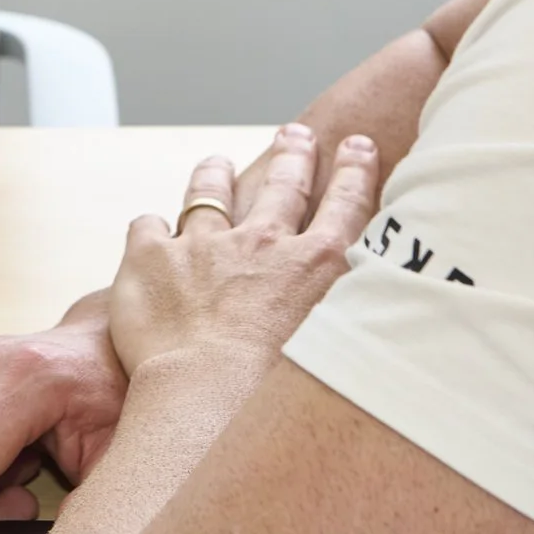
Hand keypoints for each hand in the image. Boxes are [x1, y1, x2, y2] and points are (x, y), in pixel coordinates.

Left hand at [108, 123, 380, 379]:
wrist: (208, 399)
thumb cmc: (279, 397)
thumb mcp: (341, 353)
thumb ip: (358, 325)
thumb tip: (386, 325)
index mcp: (316, 265)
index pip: (345, 206)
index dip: (354, 172)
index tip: (357, 145)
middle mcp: (263, 244)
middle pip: (282, 187)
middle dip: (293, 156)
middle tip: (296, 135)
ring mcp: (204, 246)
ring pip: (209, 195)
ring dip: (215, 175)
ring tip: (216, 164)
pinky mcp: (152, 258)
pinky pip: (148, 227)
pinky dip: (150, 228)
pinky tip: (150, 229)